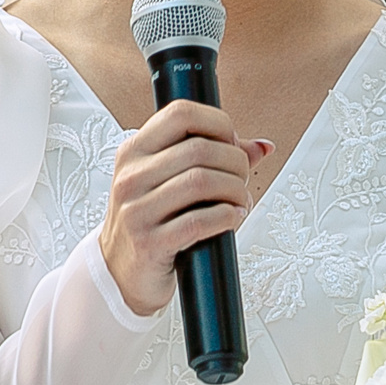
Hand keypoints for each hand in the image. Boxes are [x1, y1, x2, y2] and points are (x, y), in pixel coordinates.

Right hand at [97, 99, 272, 317]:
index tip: (232, 143)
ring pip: (202, 181)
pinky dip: (227, 217)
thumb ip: (214, 158)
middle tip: (242, 179)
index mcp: (134, 151)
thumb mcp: (170, 181)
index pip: (180, 113)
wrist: (121, 271)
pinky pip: (199, 221)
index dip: (218, 123)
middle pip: (200, 148)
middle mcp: (131, 176)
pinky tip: (233, 218)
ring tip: (241, 201)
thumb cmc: (153, 219)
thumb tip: (264, 146)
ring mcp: (136, 210)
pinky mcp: (149, 243)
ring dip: (235, 190)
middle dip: (236, 162)